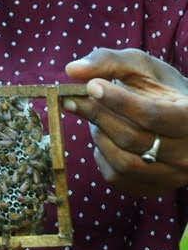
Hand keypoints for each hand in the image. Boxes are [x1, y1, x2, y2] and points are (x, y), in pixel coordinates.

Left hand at [64, 48, 187, 195]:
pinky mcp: (156, 187)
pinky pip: (118, 178)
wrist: (180, 116)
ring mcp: (175, 174)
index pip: (152, 115)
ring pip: (123, 161)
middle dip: (98, 115)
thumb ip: (108, 61)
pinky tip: (106, 138)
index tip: (91, 86)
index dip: (117, 101)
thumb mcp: (141, 66)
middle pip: (133, 139)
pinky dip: (102, 156)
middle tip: (76, 100)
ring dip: (99, 137)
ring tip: (96, 118)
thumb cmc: (158, 87)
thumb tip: (71, 70)